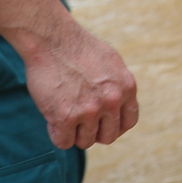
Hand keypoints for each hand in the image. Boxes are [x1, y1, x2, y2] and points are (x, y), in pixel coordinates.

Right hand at [18, 19, 138, 149]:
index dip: (114, 127)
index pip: (128, 122)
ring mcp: (90, 110)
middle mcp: (112, 101)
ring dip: (74, 132)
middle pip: (108, 136)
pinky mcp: (66, 117)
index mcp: (127, 88)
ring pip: (85, 141)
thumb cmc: (78, 49)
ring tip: (64, 113)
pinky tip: (52, 119)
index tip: (102, 125)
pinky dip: (57, 134)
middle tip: (80, 122)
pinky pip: (63, 142)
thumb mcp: (112, 64)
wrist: (53, 40)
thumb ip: (117, 86)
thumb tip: (119, 105)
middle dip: (94, 132)